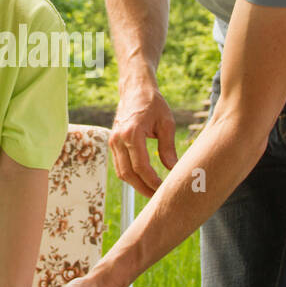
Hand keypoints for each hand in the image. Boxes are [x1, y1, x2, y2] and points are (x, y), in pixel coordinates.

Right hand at [110, 78, 178, 196]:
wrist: (135, 89)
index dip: (152, 181)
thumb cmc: (153, 104)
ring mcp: (112, 141)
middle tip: (158, 196)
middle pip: (128, 173)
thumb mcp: (166, 123)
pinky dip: (130, 175)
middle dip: (143, 188)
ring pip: (121, 172)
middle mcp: (118, 139)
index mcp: (132, 133)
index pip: (140, 166)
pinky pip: (119, 165)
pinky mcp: (112, 143)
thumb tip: (173, 168)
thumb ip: (168, 147)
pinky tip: (143, 180)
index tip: (164, 188)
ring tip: (152, 191)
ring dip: (135, 184)